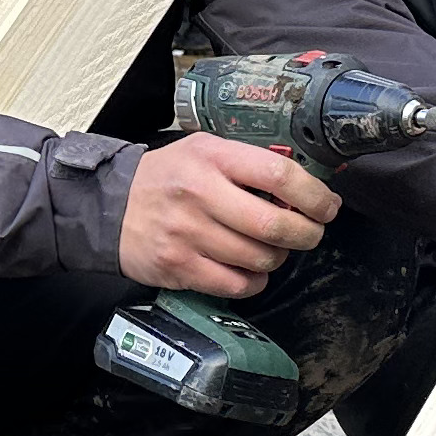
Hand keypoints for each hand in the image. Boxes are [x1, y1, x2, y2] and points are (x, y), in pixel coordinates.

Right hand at [117, 134, 335, 294]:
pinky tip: (250, 269)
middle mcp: (201, 194)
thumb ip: (248, 163)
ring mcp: (189, 234)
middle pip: (274, 225)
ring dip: (278, 258)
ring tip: (272, 248)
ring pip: (260, 258)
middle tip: (310, 233)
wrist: (108, 206)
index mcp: (213, 158)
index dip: (313, 195)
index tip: (326, 205)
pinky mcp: (180, 267)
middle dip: (306, 234)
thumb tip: (303, 186)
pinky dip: (254, 281)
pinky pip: (237, 284)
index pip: (278, 174)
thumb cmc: (167, 178)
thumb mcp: (204, 151)